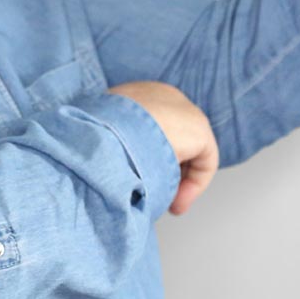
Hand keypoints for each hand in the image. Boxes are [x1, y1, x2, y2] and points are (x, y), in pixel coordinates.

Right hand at [107, 81, 218, 215]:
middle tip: (156, 197)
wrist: (108, 131)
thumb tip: (113, 168)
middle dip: (167, 170)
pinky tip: (177, 202)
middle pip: (174, 138)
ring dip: (178, 181)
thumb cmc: (95, 136)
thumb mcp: (99, 136)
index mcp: (137, 93)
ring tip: (167, 205)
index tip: (138, 181)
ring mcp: (183, 109)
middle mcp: (162, 96)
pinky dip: (194, 184)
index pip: (152, 125)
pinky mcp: (199, 127)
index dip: (148, 158)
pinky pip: (204, 160)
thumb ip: (113, 143)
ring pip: (189, 151)